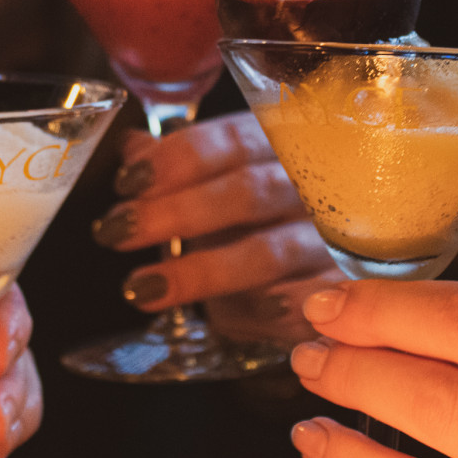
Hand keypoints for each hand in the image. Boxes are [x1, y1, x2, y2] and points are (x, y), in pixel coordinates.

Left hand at [91, 110, 342, 343]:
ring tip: (143, 288)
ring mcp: (332, 238)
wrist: (341, 254)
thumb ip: (184, 162)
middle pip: (246, 192)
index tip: (128, 182)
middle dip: (173, 212)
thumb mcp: (230, 178)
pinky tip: (216, 316)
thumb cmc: (272, 213)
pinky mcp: (340, 290)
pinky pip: (298, 303)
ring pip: (268, 252)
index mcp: (285, 145)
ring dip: (199, 272)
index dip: (174, 160)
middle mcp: (314, 185)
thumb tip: (133, 147)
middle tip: (116, 231)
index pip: (231, 142)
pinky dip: (254, 311)